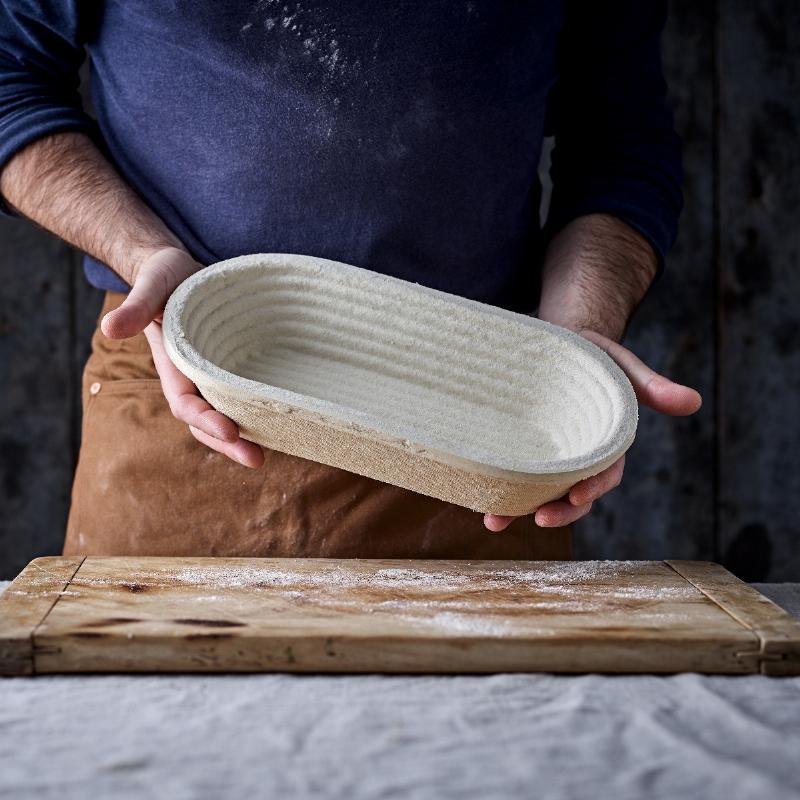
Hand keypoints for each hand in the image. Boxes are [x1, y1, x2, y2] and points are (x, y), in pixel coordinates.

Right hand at [100, 246, 264, 467]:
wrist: (177, 271)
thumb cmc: (160, 278)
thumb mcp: (149, 286)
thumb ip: (134, 307)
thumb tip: (110, 328)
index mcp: (172, 367)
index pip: (185, 404)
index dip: (206, 420)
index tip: (229, 430)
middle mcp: (193, 378)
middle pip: (207, 422)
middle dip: (229, 444)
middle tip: (257, 459)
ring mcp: (214, 375)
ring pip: (228, 414)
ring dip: (247, 435)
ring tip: (269, 453)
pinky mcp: (234, 367)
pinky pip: (245, 396)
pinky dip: (259, 412)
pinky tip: (284, 421)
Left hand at [483, 329, 701, 531]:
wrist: (556, 344)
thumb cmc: (593, 357)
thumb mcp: (620, 364)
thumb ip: (651, 385)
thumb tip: (694, 401)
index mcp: (605, 443)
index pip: (605, 472)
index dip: (594, 487)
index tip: (578, 496)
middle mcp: (577, 457)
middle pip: (572, 494)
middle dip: (558, 511)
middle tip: (540, 519)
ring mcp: (548, 457)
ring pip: (539, 492)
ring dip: (518, 509)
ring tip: (496, 521)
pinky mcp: (521, 450)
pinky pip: (512, 476)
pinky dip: (498, 493)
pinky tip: (482, 507)